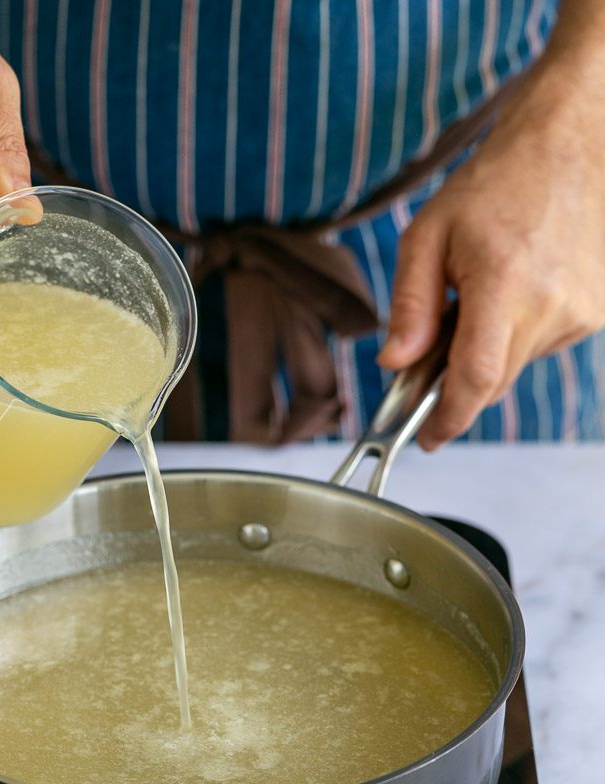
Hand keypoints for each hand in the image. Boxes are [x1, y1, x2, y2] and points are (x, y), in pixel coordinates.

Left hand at [377, 48, 604, 448]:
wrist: (567, 149)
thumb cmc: (493, 186)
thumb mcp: (427, 237)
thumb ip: (410, 306)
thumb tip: (395, 364)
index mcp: (505, 283)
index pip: (475, 378)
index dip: (446, 417)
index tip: (424, 437)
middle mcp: (552, 305)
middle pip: (492, 382)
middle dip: (455, 385)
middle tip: (430, 358)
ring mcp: (581, 312)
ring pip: (514, 365)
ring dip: (486, 352)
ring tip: (478, 298)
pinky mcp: (595, 313)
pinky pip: (539, 347)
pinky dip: (514, 336)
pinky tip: (511, 293)